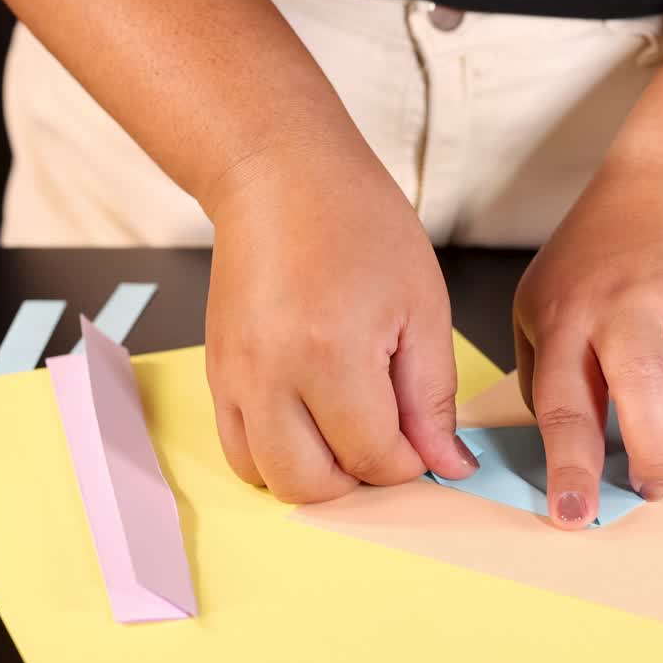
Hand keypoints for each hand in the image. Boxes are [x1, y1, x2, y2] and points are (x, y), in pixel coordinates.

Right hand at [204, 147, 477, 502]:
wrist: (280, 177)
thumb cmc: (360, 224)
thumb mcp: (423, 308)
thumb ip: (432, 397)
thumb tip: (446, 464)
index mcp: (332, 354)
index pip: (374, 458)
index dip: (411, 461)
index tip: (424, 437)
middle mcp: (270, 375)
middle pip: (313, 485)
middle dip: (360, 479)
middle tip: (387, 438)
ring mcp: (234, 377)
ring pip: (269, 477)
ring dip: (316, 473)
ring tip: (347, 428)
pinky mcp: (216, 374)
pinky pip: (238, 450)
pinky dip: (278, 454)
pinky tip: (311, 420)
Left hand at [513, 165, 662, 528]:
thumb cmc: (591, 259)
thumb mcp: (536, 305)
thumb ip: (547, 378)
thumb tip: (566, 456)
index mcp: (566, 314)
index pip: (567, 406)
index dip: (573, 470)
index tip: (575, 515)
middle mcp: (626, 306)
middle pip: (648, 398)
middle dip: (652, 461)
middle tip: (647, 487)